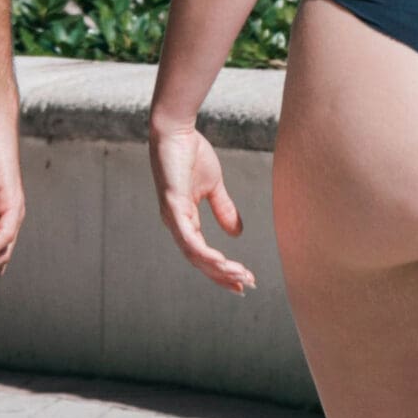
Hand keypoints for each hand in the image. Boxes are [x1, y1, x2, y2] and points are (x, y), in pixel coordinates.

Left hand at [148, 121, 253, 292]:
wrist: (177, 130)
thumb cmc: (190, 154)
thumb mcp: (213, 186)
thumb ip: (223, 209)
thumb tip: (237, 233)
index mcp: (184, 220)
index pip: (203, 253)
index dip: (221, 270)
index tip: (243, 281)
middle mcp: (176, 224)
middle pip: (199, 261)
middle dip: (222, 276)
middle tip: (245, 287)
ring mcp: (172, 217)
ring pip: (194, 254)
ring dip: (217, 268)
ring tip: (240, 276)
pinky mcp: (173, 206)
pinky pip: (188, 238)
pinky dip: (204, 253)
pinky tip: (221, 262)